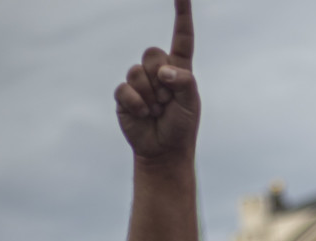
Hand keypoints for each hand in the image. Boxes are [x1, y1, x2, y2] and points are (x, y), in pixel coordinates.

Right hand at [114, 0, 198, 161]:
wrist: (164, 150)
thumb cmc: (181, 125)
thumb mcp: (191, 102)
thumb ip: (184, 81)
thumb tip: (163, 71)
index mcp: (180, 68)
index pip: (182, 36)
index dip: (182, 14)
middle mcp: (158, 70)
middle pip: (152, 52)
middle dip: (160, 77)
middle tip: (167, 99)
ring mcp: (139, 82)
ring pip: (137, 71)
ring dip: (150, 95)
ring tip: (157, 110)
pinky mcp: (124, 95)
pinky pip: (125, 89)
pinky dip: (137, 103)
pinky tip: (144, 114)